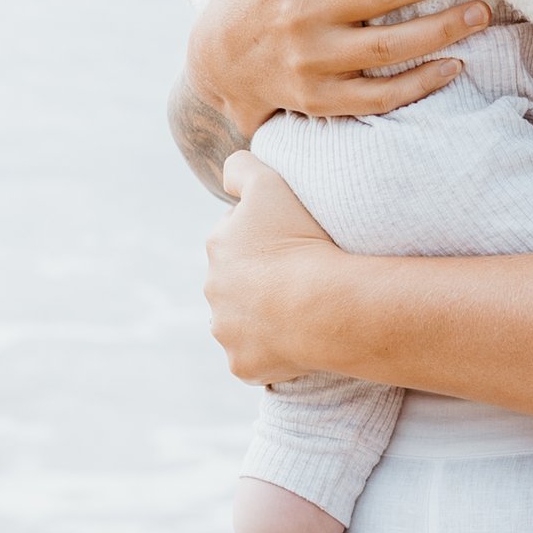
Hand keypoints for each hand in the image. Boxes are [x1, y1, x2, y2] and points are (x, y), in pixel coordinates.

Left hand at [205, 150, 338, 384]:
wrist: (318, 305)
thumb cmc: (297, 240)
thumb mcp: (270, 183)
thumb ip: (241, 167)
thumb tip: (228, 174)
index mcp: (218, 247)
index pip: (236, 234)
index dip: (265, 234)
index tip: (290, 238)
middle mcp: (213, 291)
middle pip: (237, 280)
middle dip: (259, 277)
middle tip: (299, 274)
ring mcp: (226, 332)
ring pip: (241, 320)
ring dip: (262, 315)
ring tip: (300, 308)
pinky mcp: (242, 365)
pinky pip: (255, 356)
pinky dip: (271, 350)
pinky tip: (296, 339)